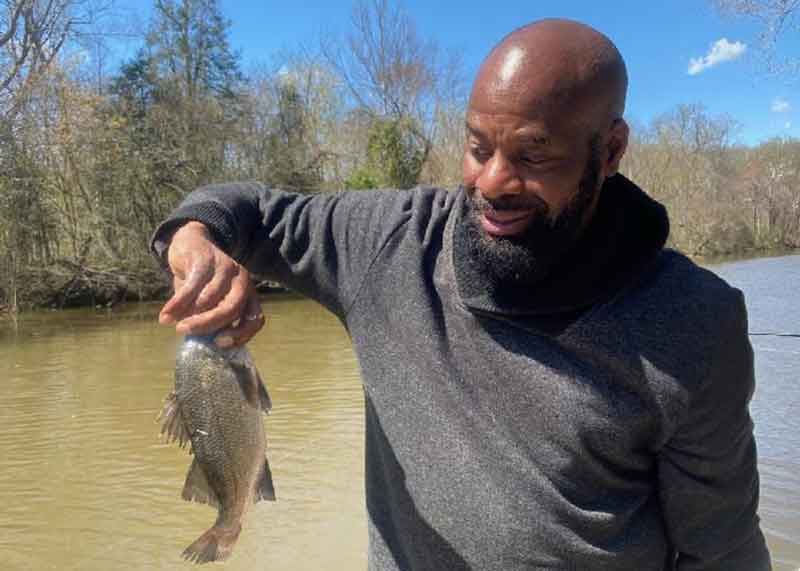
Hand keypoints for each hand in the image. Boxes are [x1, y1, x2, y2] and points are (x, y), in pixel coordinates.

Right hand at [158, 221, 265, 346]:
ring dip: (191, 315)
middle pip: (232, 309)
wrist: (191, 244)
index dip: (241, 334)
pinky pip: (192, 286)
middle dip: (210, 325)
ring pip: (211, 298)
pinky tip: (166, 315)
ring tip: (174, 325)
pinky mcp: (206, 260)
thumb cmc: (201, 282)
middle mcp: (242, 281)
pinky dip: (178, 303)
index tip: (219, 344)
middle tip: (188, 334)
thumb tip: (199, 344)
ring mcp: (225, 268)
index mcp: (248, 294)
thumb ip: (209, 319)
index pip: (255, 319)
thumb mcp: (210, 302)